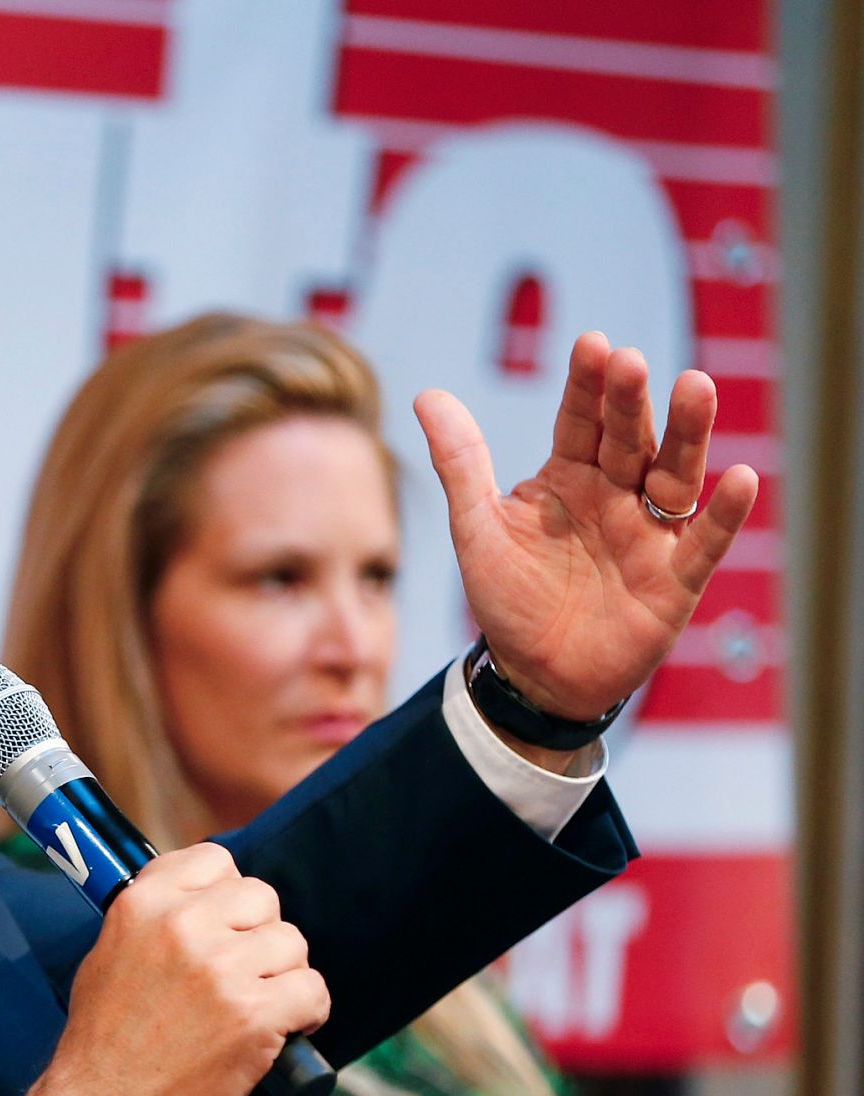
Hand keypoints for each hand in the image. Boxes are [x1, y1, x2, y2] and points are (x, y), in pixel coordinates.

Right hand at [24, 845, 328, 1095]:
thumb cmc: (104, 1041)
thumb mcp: (108, 954)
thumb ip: (154, 918)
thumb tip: (203, 900)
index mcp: (143, 905)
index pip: (216, 861)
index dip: (228, 893)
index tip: (227, 923)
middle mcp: (183, 927)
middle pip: (262, 897)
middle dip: (260, 935)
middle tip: (244, 972)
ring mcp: (222, 970)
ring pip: (291, 943)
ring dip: (284, 975)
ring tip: (261, 1005)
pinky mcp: (255, 1016)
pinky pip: (312, 990)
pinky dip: (308, 1012)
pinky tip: (286, 1028)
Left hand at [416, 331, 759, 720]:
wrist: (533, 677)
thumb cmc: (508, 600)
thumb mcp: (477, 530)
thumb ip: (460, 464)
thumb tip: (427, 394)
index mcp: (570, 477)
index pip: (581, 421)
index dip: (586, 386)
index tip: (591, 345)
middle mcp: (617, 495)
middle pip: (630, 440)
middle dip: (631, 403)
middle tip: (629, 363)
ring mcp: (650, 535)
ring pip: (675, 476)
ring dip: (688, 435)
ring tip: (697, 387)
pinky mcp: (676, 580)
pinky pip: (704, 544)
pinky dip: (724, 514)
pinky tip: (740, 477)